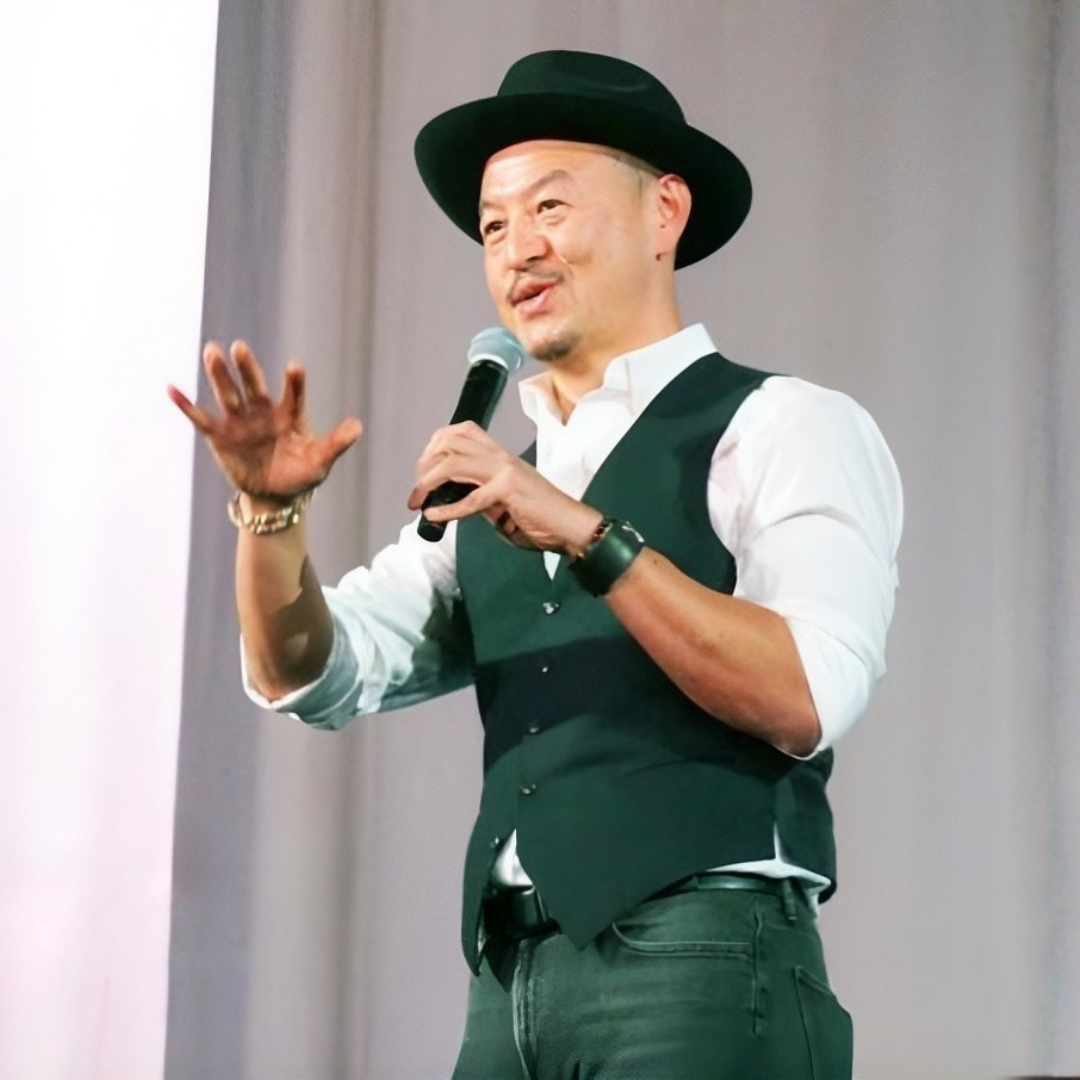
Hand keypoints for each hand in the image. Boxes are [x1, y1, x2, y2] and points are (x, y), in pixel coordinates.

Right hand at [168, 340, 361, 500]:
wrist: (276, 497)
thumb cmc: (300, 475)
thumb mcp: (320, 462)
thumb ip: (336, 443)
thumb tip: (357, 427)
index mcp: (290, 415)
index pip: (294, 394)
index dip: (295, 382)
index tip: (295, 367)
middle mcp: (263, 412)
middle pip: (254, 386)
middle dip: (247, 368)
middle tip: (240, 347)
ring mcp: (240, 423)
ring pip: (228, 394)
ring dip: (219, 375)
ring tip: (211, 352)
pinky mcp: (220, 437)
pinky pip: (201, 419)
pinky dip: (187, 406)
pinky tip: (172, 390)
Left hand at [408, 421, 601, 552]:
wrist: (571, 527)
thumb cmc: (541, 517)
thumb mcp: (503, 501)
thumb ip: (480, 494)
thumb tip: (452, 499)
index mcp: (500, 455)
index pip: (462, 431)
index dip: (436, 444)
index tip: (424, 468)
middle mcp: (500, 456)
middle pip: (450, 442)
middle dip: (425, 463)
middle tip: (417, 488)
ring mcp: (504, 470)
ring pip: (452, 463)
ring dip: (427, 482)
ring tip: (417, 501)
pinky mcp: (507, 490)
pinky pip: (469, 498)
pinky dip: (446, 509)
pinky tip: (433, 516)